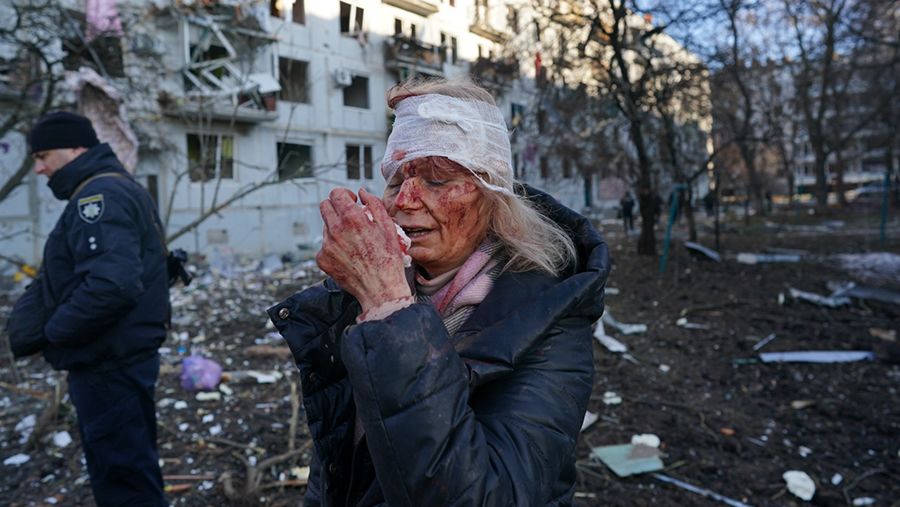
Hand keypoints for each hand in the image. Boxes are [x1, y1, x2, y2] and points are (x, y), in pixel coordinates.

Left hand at [317, 188, 410, 312]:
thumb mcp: (388, 227)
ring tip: (353, 241)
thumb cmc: (388, 259)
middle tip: (349, 217)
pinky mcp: (322, 259)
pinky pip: (324, 246)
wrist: (381, 289)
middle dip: (336, 207)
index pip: (336, 194)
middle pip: (325, 206)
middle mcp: (336, 230)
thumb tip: (362, 192)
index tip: (352, 202)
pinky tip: (348, 255)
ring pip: (325, 226)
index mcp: (352, 219)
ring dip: (336, 228)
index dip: (344, 195)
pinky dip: (334, 247)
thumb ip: (374, 204)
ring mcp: (327, 246)